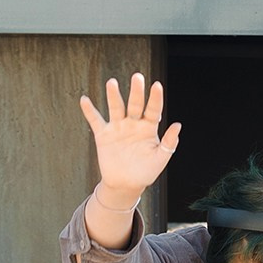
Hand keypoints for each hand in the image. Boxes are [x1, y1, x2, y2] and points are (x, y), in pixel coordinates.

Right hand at [78, 73, 180, 206]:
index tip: (157, 85)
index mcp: (148, 128)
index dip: (155, 98)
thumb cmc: (145, 171)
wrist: (126, 184)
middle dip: (136, 92)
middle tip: (137, 77)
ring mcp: (118, 127)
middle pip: (135, 104)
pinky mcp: (103, 135)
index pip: (153, 109)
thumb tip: (178, 125)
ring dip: (113, 95)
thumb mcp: (160, 159)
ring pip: (116, 108)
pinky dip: (89, 111)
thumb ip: (168, 143)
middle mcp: (133, 123)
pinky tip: (84, 99)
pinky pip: (95, 120)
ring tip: (112, 83)